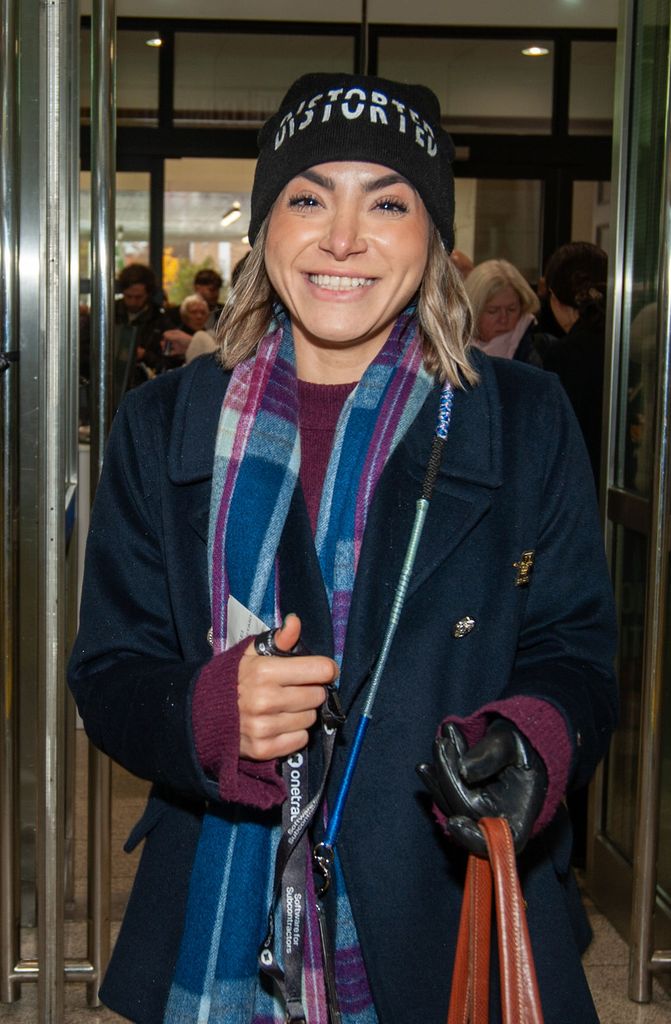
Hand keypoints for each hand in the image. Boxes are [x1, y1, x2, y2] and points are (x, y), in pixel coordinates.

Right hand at [161, 329, 191, 354]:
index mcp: (175, 333)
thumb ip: (171, 336)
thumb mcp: (178, 337)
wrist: (195, 347)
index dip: (165, 336)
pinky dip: (169, 353)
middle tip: (163, 345)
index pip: (167, 334)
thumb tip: (164, 334)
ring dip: (165, 348)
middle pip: (167, 340)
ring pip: (168, 347)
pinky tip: (167, 354)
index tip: (165, 339)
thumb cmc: (187, 340)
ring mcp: (176, 345)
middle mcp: (175, 339)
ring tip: (164, 350)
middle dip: (164, 343)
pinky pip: (171, 352)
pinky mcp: (178, 351)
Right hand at [238, 614, 337, 760]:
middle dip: (311, 691)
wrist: (202, 712)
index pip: (321, 670)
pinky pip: (300, 740)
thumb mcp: (253, 653)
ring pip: (310, 719)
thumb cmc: (234, 678)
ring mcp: (263, 727)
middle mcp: (265, 700)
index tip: (321, 671)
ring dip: (302, 713)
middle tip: (295, 689)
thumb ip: (279, 638)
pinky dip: (294, 733)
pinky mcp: (263, 749)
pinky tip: (279, 724)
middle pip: (318, 696)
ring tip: (284, 707)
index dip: (325, 669)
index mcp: (265, 671)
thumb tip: (295, 621)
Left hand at [416, 719, 547, 854]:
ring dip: (440, 774)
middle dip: (449, 776)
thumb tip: (463, 770)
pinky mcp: (467, 803)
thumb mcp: (510, 741)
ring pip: (451, 803)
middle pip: (465, 811)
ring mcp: (481, 813)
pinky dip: (437, 778)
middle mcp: (499, 819)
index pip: (501, 840)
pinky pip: (446, 796)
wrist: (521, 740)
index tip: (454, 822)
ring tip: (439, 744)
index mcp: (521, 812)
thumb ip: (490, 755)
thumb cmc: (522, 741)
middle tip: (442, 744)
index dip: (475, 837)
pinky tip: (426, 765)